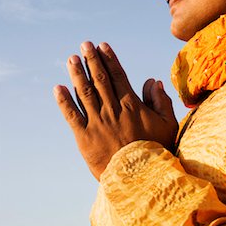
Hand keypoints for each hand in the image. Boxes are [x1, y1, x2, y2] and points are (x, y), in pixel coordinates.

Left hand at [53, 41, 177, 180]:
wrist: (140, 180)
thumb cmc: (157, 151)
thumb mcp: (167, 124)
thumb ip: (161, 101)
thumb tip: (154, 80)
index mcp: (131, 104)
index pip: (117, 75)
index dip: (109, 59)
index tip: (102, 46)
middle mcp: (112, 109)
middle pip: (100, 79)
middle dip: (91, 60)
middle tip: (84, 45)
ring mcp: (97, 122)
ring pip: (84, 92)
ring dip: (77, 74)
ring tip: (71, 59)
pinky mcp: (84, 137)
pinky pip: (72, 116)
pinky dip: (64, 101)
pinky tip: (58, 88)